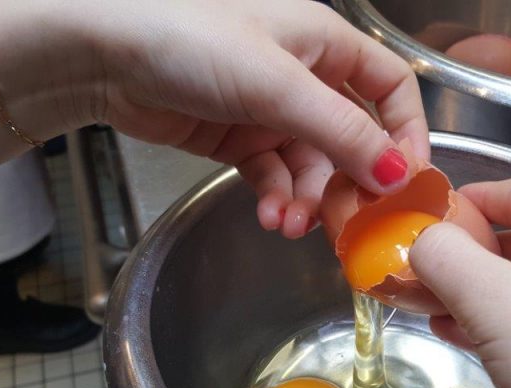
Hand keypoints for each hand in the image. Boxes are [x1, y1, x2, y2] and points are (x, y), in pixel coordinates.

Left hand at [79, 0, 428, 237]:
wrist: (104, 55)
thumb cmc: (191, 41)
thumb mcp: (278, 85)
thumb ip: (342, 132)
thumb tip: (398, 174)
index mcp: (325, 43)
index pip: (389, 89)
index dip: (405, 134)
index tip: (406, 182)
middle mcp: (304, 76)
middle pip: (351, 139)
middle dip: (348, 183)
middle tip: (346, 222)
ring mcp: (270, 109)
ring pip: (311, 166)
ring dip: (307, 199)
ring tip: (291, 224)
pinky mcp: (237, 138)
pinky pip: (274, 176)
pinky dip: (277, 198)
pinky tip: (271, 216)